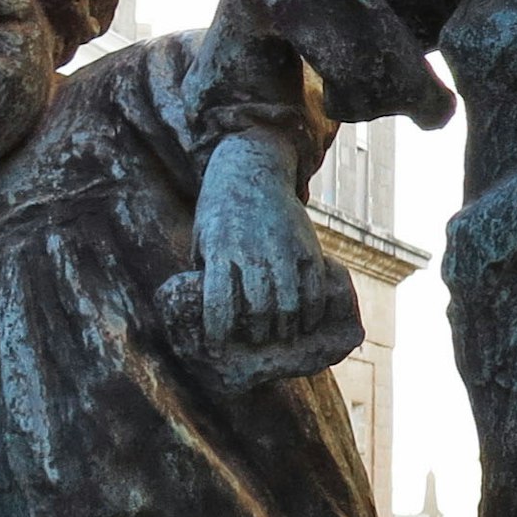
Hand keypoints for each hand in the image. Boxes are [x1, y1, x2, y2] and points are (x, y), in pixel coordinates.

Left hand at [195, 132, 330, 353]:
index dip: (218, 331)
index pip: (218, 303)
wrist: (249, 169)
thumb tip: (211, 315)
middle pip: (259, 309)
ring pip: (289, 302)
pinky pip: (314, 286)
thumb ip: (207, 274)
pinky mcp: (305, 244)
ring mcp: (282, 248)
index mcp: (220, 252)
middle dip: (259, 334)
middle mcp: (252, 252)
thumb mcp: (203, 239)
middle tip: (259, 342)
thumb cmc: (219, 212)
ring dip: (287, 326)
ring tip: (284, 334)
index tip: (217, 347)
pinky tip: (308, 320)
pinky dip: (313, 309)